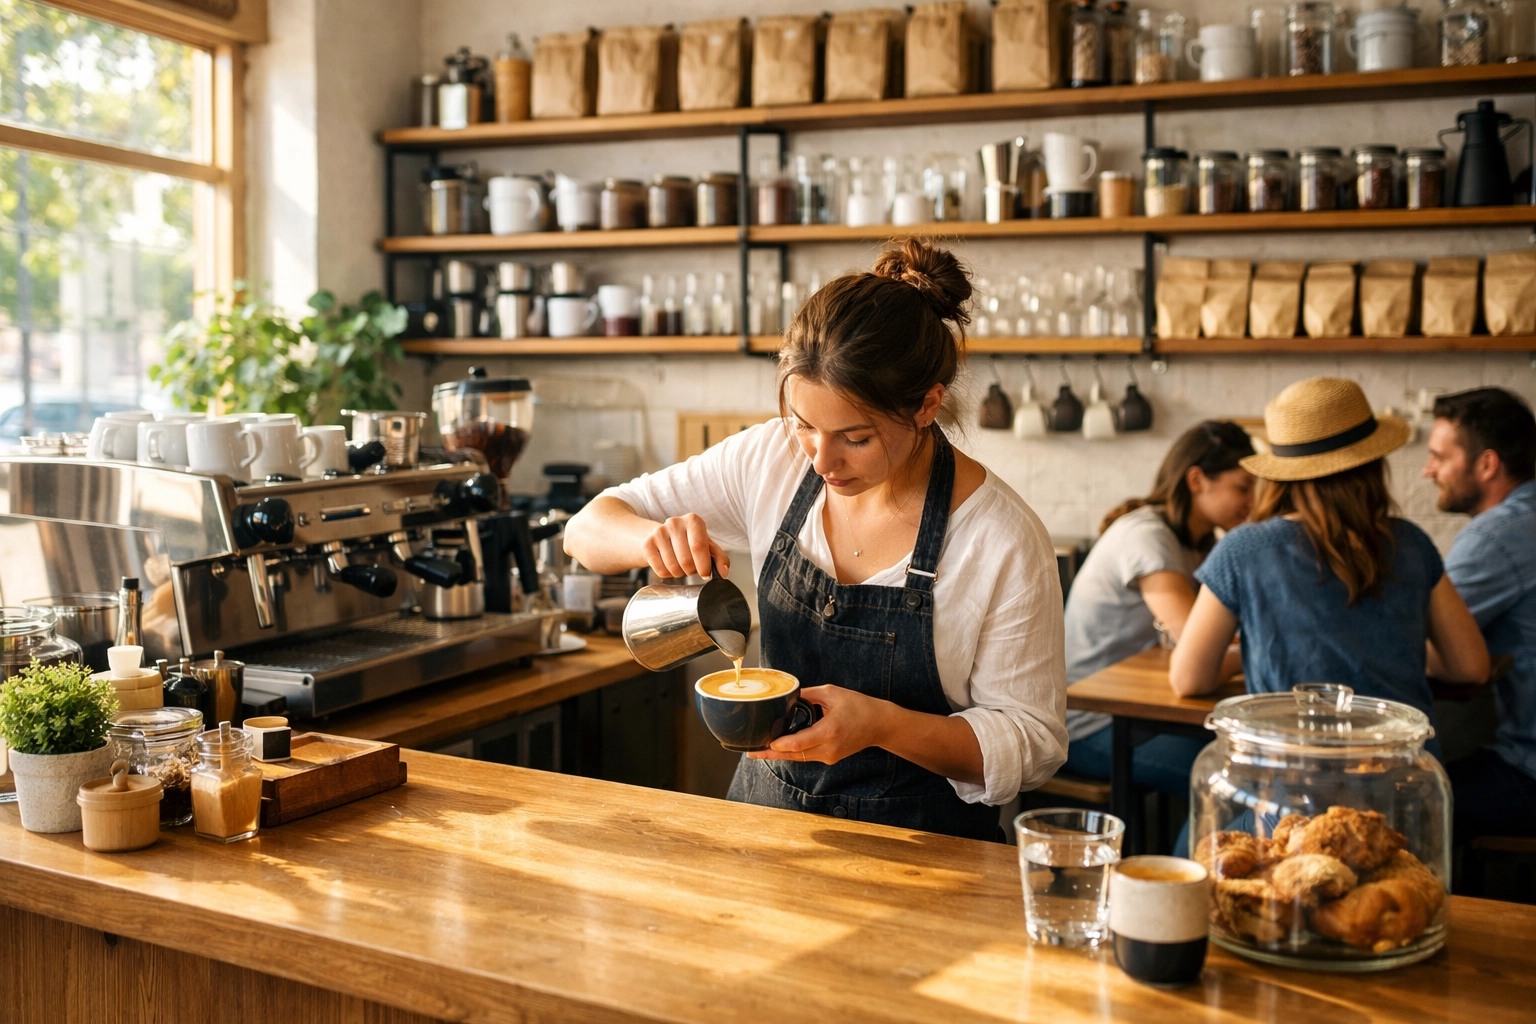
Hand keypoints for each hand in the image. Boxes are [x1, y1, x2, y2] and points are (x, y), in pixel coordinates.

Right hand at [643, 514, 729, 579]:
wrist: (664, 536)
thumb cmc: (689, 541)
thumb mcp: (707, 546)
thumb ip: (719, 558)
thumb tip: (724, 573)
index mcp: (693, 520)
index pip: (698, 547)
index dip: (703, 565)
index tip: (705, 574)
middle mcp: (675, 523)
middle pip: (686, 560)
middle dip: (691, 571)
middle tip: (692, 568)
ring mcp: (659, 532)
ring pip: (673, 567)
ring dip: (680, 574)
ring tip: (681, 566)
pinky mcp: (647, 543)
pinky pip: (660, 570)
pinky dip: (667, 574)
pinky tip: (669, 565)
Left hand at [745, 685, 890, 765]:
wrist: (879, 724)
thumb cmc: (859, 706)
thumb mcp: (831, 693)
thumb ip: (807, 695)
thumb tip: (786, 696)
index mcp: (829, 731)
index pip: (798, 743)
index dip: (778, 745)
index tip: (764, 743)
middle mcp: (828, 748)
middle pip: (794, 755)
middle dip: (771, 754)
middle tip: (751, 752)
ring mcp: (829, 756)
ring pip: (799, 758)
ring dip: (780, 755)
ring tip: (759, 752)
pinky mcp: (830, 758)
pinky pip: (806, 756)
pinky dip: (792, 752)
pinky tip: (779, 748)